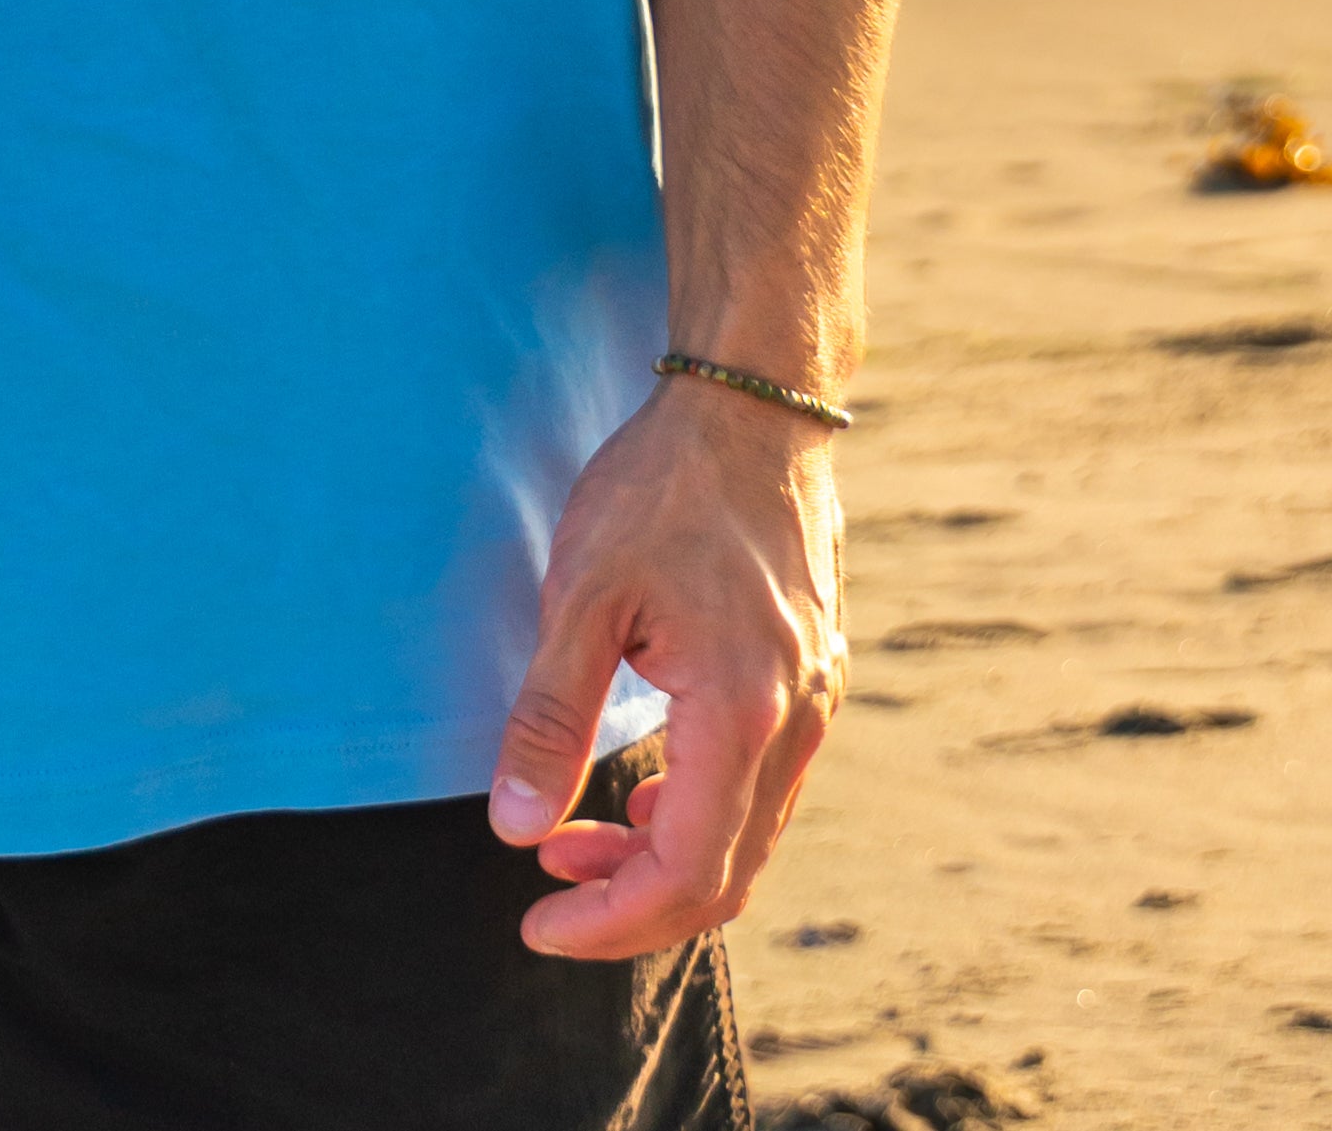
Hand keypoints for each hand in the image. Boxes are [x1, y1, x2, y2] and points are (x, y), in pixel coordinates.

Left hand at [486, 378, 844, 957]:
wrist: (751, 406)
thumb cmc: (660, 488)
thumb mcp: (582, 593)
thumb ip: (550, 716)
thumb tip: (514, 831)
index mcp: (743, 711)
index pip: (686, 872)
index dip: (610, 919)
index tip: (536, 924)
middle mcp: (798, 724)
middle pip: (724, 876)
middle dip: (631, 904)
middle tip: (546, 894)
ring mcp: (816, 704)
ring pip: (747, 838)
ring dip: (661, 859)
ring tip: (573, 839)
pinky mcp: (813, 681)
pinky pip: (763, 788)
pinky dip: (699, 813)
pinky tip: (638, 788)